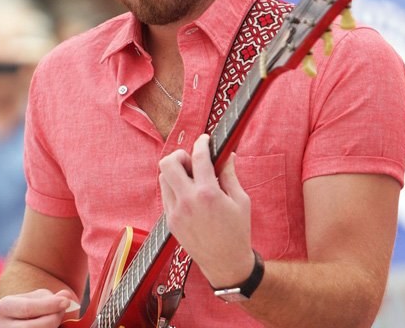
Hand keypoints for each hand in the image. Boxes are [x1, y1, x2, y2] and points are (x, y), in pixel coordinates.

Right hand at [0, 288, 77, 327]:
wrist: (27, 318)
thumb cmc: (36, 306)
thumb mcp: (41, 298)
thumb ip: (52, 298)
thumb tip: (66, 297)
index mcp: (4, 307)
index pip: (27, 308)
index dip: (49, 306)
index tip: (66, 302)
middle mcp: (0, 325)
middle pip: (31, 327)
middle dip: (52, 320)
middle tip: (62, 313)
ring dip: (51, 327)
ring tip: (56, 321)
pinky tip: (52, 327)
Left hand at [158, 134, 253, 287]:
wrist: (226, 264)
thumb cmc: (238, 232)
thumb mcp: (241, 200)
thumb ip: (230, 174)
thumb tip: (228, 154)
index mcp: (208, 194)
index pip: (198, 157)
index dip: (202, 143)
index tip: (205, 140)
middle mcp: (187, 201)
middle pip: (168, 163)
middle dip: (180, 155)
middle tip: (193, 162)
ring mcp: (175, 212)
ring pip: (163, 178)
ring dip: (175, 172)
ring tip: (192, 178)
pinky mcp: (170, 221)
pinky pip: (166, 194)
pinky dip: (174, 187)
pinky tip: (189, 193)